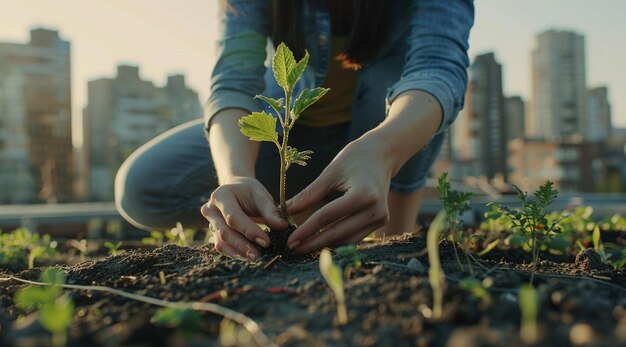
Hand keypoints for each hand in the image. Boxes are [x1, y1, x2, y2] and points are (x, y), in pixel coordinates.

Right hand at [201, 176, 286, 259]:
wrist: (236, 191)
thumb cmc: (249, 192)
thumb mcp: (261, 195)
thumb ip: (270, 210)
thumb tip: (282, 226)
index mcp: (221, 196)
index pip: (233, 217)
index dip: (249, 231)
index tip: (266, 241)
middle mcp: (211, 210)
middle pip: (225, 232)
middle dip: (243, 245)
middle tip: (259, 255)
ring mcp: (210, 223)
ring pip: (222, 242)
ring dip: (238, 252)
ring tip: (255, 258)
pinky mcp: (214, 234)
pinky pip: (222, 247)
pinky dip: (235, 253)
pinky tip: (248, 257)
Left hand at [286, 138, 393, 253]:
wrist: (383, 154)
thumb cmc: (355, 158)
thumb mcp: (330, 172)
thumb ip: (310, 194)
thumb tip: (286, 211)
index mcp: (363, 194)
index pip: (327, 216)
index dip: (307, 230)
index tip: (290, 240)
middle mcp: (375, 209)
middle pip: (338, 232)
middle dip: (314, 242)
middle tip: (293, 248)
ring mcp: (381, 217)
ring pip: (347, 239)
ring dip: (325, 245)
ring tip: (304, 247)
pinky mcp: (381, 221)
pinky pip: (356, 236)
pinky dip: (338, 240)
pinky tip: (321, 242)